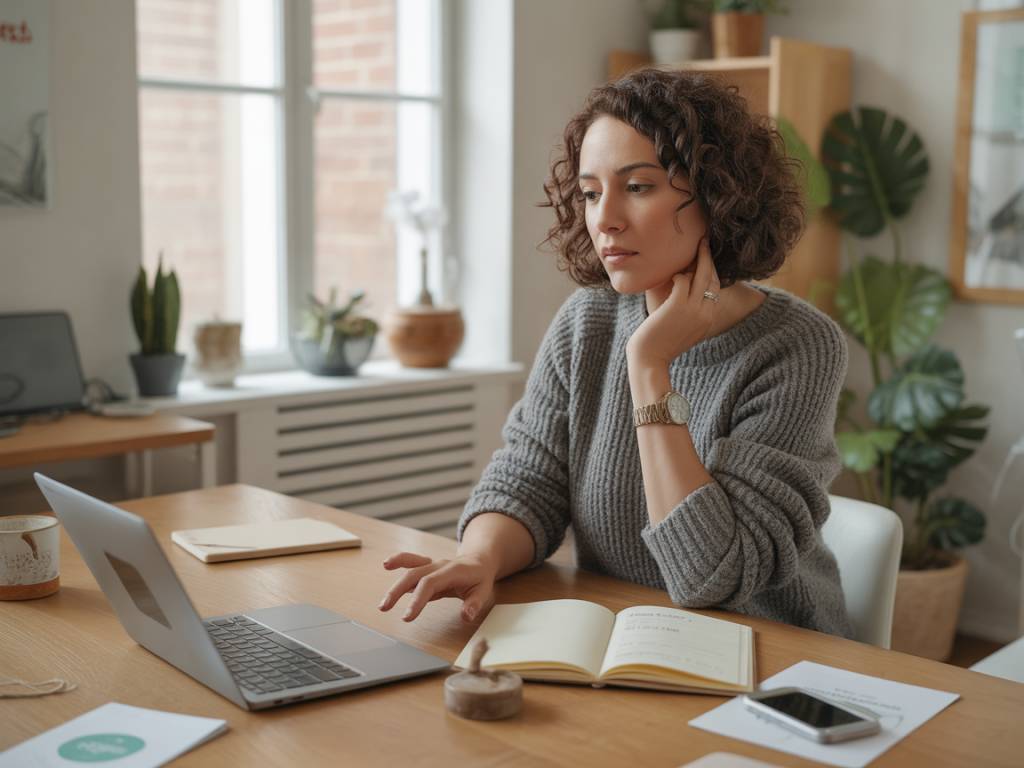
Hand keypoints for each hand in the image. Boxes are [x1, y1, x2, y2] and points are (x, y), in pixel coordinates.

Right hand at [378, 551, 497, 622]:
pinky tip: (386, 565)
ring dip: (395, 585)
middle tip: (385, 608)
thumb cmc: (480, 577)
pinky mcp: (426, 566)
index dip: (417, 599)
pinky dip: (399, 561)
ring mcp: (431, 564)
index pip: (430, 584)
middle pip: (415, 576)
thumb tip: (466, 615)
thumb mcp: (484, 591)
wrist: (479, 560)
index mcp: (452, 571)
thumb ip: (474, 603)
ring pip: (410, 571)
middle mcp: (439, 565)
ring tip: (383, 603)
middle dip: (398, 591)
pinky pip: (411, 561)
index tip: (407, 617)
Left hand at [625, 237, 720, 366]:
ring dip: (695, 259)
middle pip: (711, 278)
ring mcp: (693, 309)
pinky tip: (673, 277)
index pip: (716, 287)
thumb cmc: (661, 343)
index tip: (707, 256)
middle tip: (704, 240)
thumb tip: (687, 289)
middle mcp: (705, 313)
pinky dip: (677, 276)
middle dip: (708, 257)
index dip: (712, 269)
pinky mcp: (678, 305)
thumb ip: (691, 312)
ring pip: (700, 276)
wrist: (650, 359)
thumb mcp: (684, 328)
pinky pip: (682, 280)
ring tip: (694, 246)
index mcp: (709, 319)